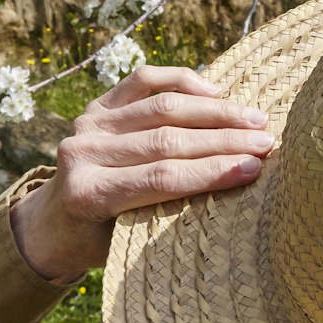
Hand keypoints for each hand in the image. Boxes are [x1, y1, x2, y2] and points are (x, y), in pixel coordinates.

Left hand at [9, 65, 274, 281]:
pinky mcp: (97, 104)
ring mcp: (87, 124)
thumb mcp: (129, 242)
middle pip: (166, 140)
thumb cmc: (102, 241)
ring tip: (255, 118)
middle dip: (225, 140)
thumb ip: (168, 213)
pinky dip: (183, 80)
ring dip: (216, 111)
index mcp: (88, 194)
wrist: (54, 222)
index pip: (162, 178)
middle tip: (268, 142)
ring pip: (162, 107)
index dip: (211, 172)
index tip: (255, 168)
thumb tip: (233, 185)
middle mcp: (82, 153)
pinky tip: (216, 90)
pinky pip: (144, 80)